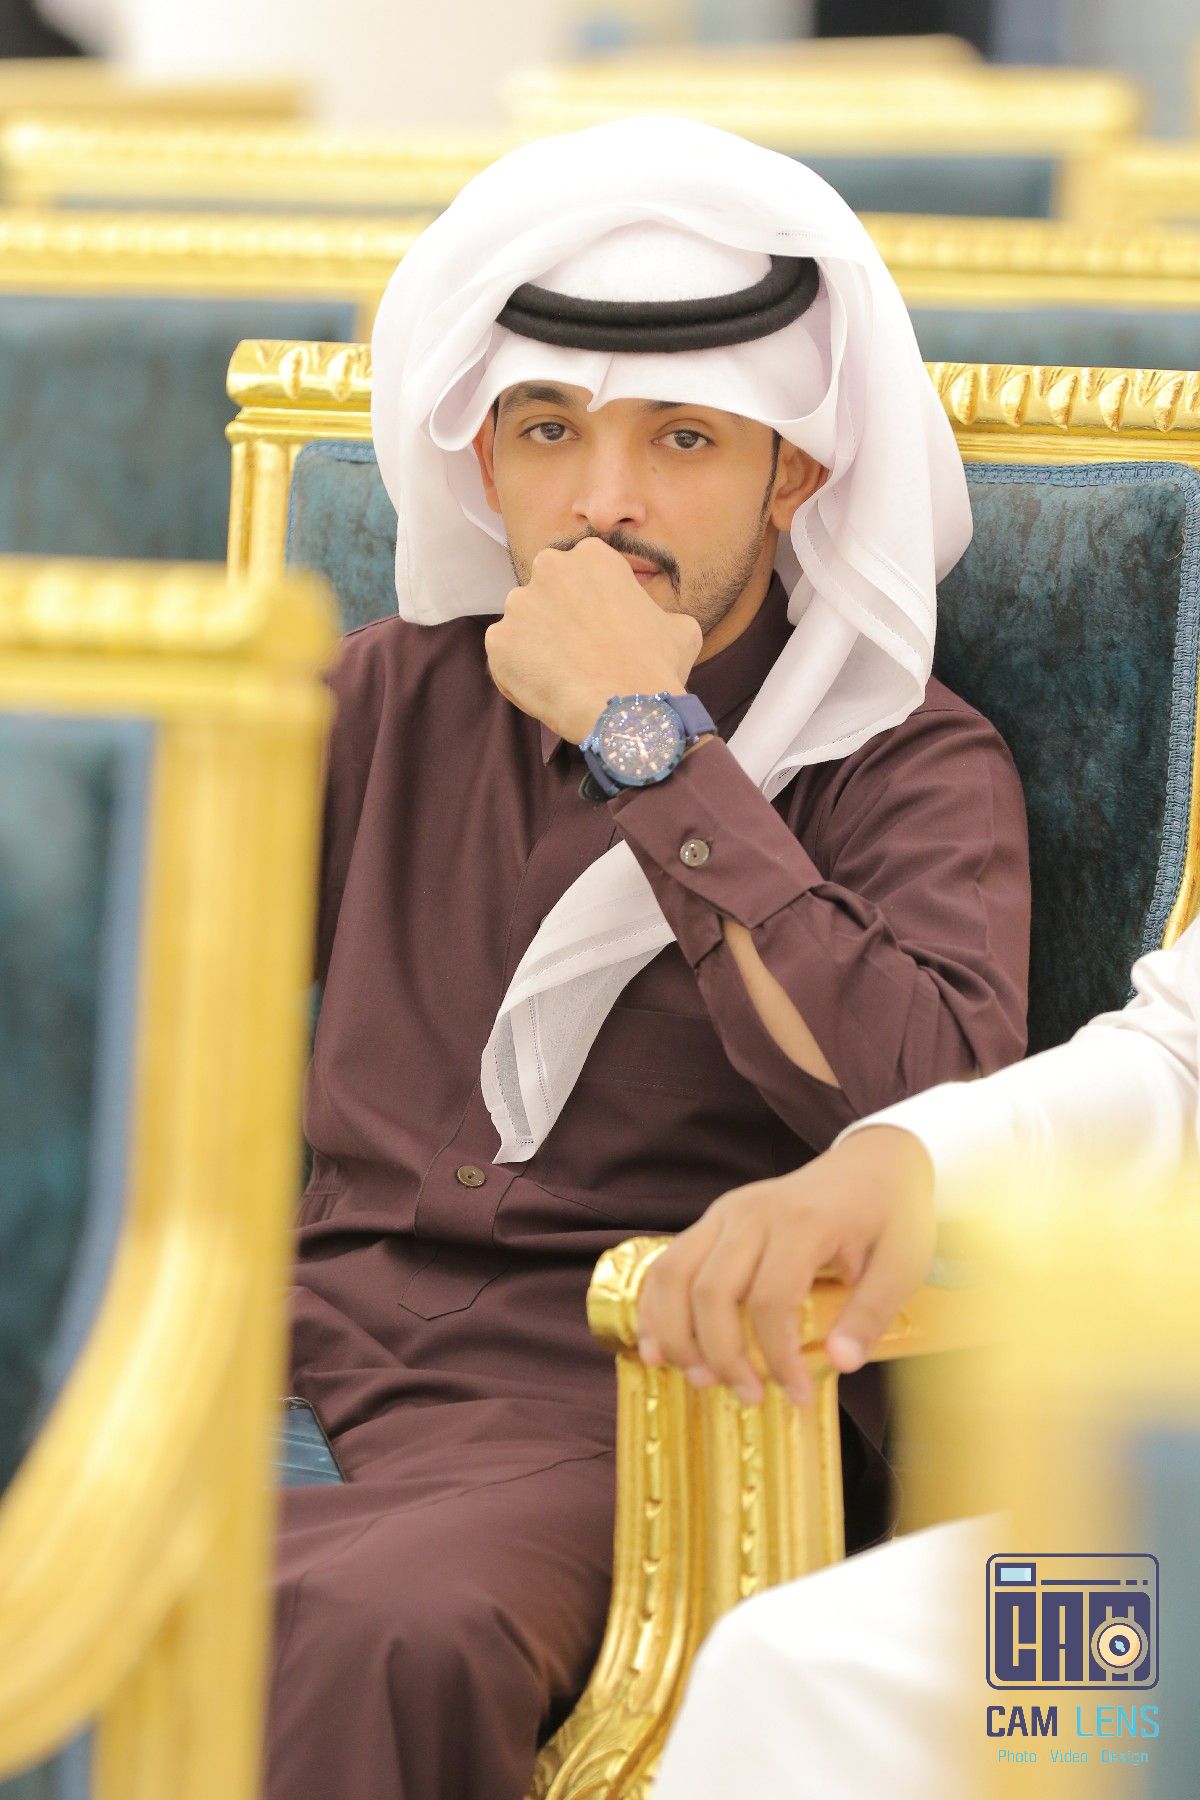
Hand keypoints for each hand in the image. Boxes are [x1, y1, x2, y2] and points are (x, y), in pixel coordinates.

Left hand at [483, 537, 701, 742]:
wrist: (626, 709)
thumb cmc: (656, 666)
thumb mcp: (679, 627)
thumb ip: (657, 614)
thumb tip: (656, 625)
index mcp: (592, 556)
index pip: (581, 573)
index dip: (591, 603)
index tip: (600, 628)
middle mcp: (549, 568)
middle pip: (547, 591)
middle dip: (557, 615)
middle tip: (578, 650)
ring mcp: (518, 605)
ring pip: (524, 623)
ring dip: (538, 644)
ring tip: (564, 675)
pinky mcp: (498, 642)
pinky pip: (506, 656)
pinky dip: (521, 672)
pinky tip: (548, 689)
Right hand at [636, 1126, 936, 1406]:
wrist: (872, 1164)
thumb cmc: (890, 1215)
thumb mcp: (902, 1263)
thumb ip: (871, 1313)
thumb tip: (840, 1363)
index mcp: (803, 1222)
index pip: (771, 1300)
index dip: (776, 1356)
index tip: (796, 1395)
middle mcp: (754, 1212)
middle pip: (711, 1291)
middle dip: (721, 1355)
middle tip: (748, 1396)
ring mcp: (726, 1212)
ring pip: (675, 1275)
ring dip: (677, 1335)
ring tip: (699, 1378)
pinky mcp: (713, 1218)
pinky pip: (667, 1263)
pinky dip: (654, 1307)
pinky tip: (658, 1348)